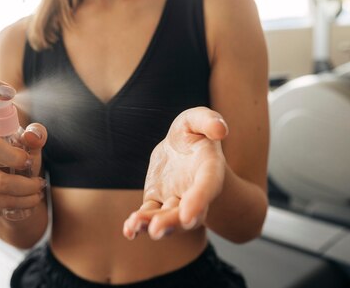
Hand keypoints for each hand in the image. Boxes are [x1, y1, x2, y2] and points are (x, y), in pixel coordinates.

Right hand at [0, 79, 47, 216]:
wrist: (13, 193)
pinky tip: (25, 201)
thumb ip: (36, 136)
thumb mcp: (32, 145)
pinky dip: (15, 204)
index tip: (9, 92)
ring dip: (22, 190)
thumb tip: (32, 137)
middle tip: (30, 164)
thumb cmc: (20, 159)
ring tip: (36, 189)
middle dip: (13, 157)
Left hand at [123, 107, 227, 239]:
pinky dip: (139, 223)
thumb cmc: (193, 132)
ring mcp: (175, 199)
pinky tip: (129, 230)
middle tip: (156, 229)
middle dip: (172, 223)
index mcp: (209, 171)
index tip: (187, 215)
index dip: (199, 200)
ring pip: (166, 217)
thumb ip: (208, 121)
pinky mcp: (157, 200)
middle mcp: (194, 191)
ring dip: (151, 224)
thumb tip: (220, 130)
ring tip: (135, 226)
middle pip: (186, 213)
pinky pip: (149, 213)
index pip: (207, 187)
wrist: (181, 146)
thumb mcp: (199, 119)